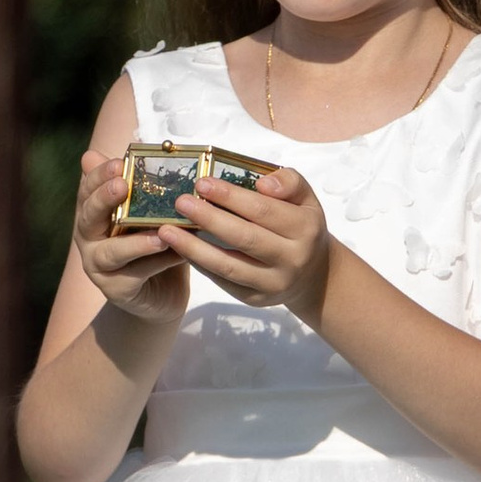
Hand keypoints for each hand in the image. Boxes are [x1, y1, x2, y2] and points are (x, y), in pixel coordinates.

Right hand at [72, 147, 189, 323]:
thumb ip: (145, 184)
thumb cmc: (154, 243)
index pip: (88, 189)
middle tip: (122, 184)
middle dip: (104, 199)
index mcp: (93, 213)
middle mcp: (89, 239)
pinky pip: (136, 275)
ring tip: (160, 229)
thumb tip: (143, 139)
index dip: (98, 175)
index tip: (117, 162)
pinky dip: (156, 263)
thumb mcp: (151, 212)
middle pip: (88, 217)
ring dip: (135, 241)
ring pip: (112, 252)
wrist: (161, 294)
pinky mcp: (117, 291)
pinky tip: (176, 252)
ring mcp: (99, 267)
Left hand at [174, 163, 331, 319]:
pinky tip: (182, 248)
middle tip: (180, 203)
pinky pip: (223, 280)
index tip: (202, 183)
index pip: (263, 210)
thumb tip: (263, 183)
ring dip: (194, 248)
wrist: (313, 274)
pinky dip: (200, 263)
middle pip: (244, 238)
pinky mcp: (256, 299)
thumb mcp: (305, 199)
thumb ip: (289, 182)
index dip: (231, 196)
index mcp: (305, 228)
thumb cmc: (300, 225)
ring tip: (167, 231)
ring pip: (229, 266)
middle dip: (208, 219)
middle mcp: (292, 259)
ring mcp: (274, 283)